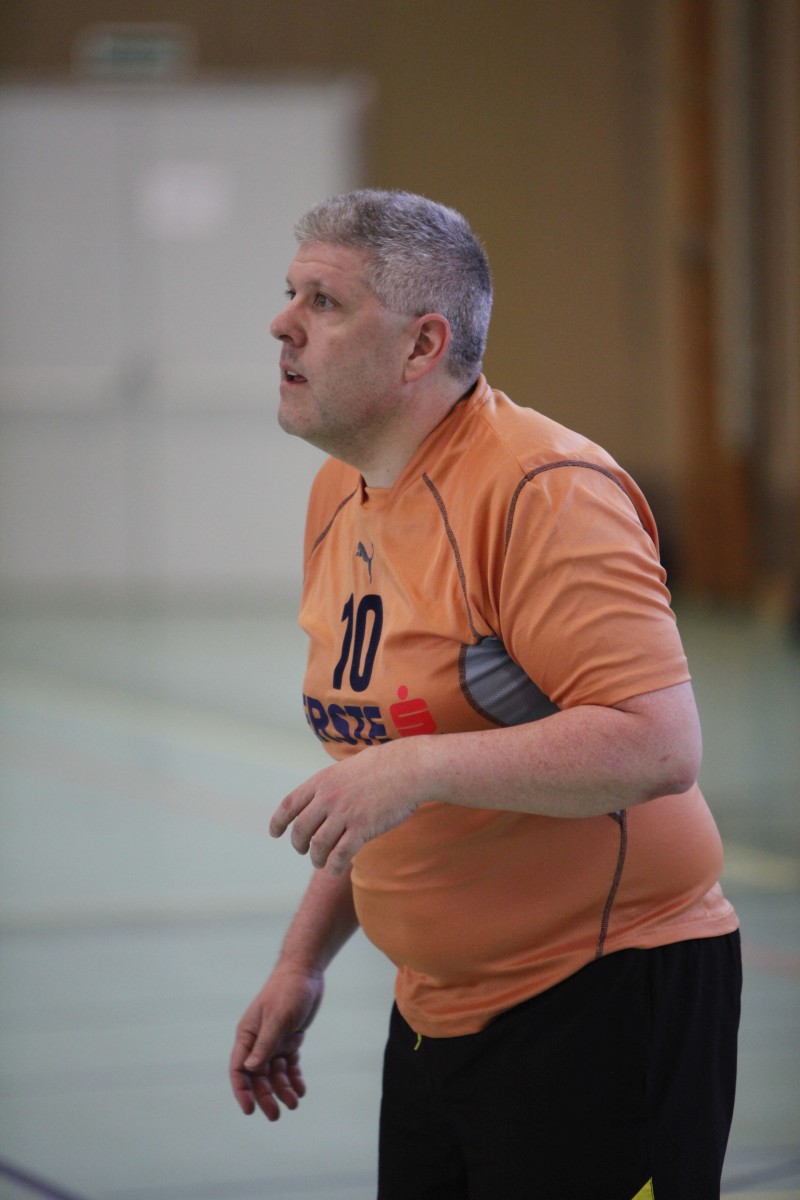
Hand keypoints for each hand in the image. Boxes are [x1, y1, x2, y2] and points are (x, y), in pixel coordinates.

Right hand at [229, 964, 324, 1119]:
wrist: (306, 973)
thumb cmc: (287, 992)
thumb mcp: (277, 1018)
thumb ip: (265, 1044)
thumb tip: (250, 1070)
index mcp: (247, 1035)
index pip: (239, 1069)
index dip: (242, 1091)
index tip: (249, 1110)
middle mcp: (258, 1041)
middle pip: (258, 1076)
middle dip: (265, 1096)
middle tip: (276, 1116)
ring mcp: (274, 1041)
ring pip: (275, 1073)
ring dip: (282, 1088)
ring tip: (294, 1103)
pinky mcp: (290, 1040)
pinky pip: (289, 1065)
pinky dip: (294, 1077)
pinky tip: (301, 1089)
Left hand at [270, 739, 423, 874]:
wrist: (411, 769)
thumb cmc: (386, 765)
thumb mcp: (349, 767)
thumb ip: (334, 782)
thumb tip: (326, 794)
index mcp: (323, 781)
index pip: (290, 805)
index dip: (278, 821)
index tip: (275, 833)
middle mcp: (329, 798)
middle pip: (301, 829)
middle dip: (298, 844)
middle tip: (302, 850)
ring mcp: (345, 814)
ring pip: (319, 845)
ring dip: (316, 858)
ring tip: (320, 862)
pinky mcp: (362, 828)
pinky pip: (341, 854)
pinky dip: (334, 865)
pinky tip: (335, 869)